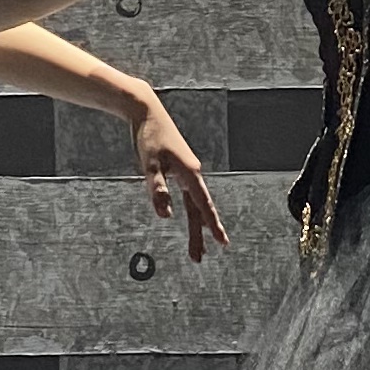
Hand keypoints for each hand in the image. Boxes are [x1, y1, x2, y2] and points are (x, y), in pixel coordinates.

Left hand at [128, 89, 228, 262]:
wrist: (147, 111)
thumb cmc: (149, 137)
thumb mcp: (150, 165)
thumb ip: (158, 190)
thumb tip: (166, 216)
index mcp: (189, 174)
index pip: (202, 206)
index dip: (212, 226)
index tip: (223, 243)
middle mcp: (192, 174)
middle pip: (199, 210)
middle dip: (200, 235)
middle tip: (199, 258)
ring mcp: (187, 171)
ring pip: (195, 204)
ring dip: (196, 226)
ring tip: (198, 247)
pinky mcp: (180, 168)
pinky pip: (190, 196)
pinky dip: (192, 211)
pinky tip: (191, 218)